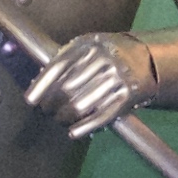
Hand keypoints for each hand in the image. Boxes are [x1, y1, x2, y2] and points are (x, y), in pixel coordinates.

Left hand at [23, 31, 154, 137]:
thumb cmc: (107, 55)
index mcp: (88, 45)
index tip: (31, 100)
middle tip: (47, 111)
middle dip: (52, 104)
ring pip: (82, 105)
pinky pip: (102, 116)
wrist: (146, 58)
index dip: (41, 86)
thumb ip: (66, 61)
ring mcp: (117, 78)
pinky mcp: (128, 95)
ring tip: (59, 120)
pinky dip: (85, 127)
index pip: (58, 67)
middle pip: (67, 89)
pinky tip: (73, 133)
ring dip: (65, 117)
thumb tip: (36, 86)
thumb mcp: (88, 47)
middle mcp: (103, 60)